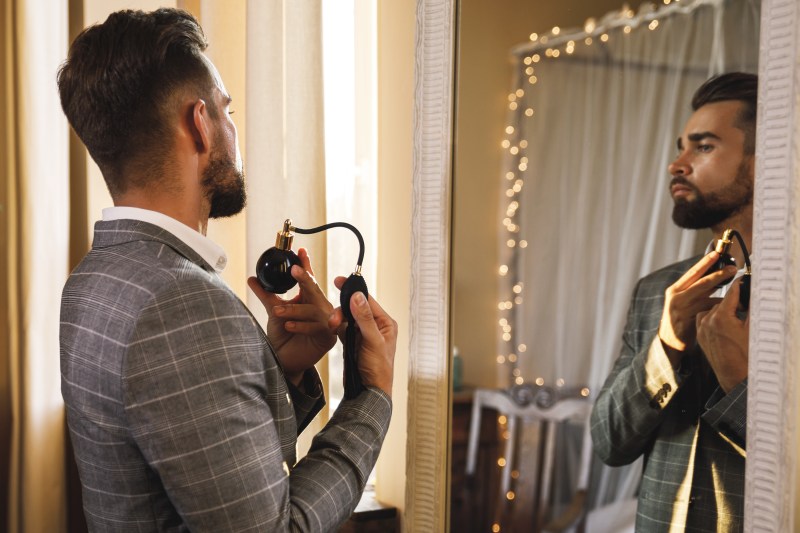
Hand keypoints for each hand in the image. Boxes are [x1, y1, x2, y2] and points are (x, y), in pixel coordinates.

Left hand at [248, 248, 341, 385]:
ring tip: (277, 311)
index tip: (300, 250)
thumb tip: (252, 278)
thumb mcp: (274, 312)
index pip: (308, 279)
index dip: (305, 264)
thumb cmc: (283, 337)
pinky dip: (301, 325)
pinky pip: (317, 327)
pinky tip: (288, 325)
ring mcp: (326, 322)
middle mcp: (320, 308)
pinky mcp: (327, 337)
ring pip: (314, 309)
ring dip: (295, 309)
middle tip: (294, 269)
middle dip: (305, 279)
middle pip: (315, 289)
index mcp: (309, 299)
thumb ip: (266, 295)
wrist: (284, 362)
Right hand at [333, 276, 396, 396]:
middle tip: (333, 319)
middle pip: (354, 308)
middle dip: (342, 310)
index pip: (368, 300)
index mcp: (385, 323)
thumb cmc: (378, 370)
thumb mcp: (373, 342)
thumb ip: (364, 319)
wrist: (369, 392)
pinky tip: (332, 330)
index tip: (339, 281)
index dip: (353, 290)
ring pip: (346, 318)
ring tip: (332, 326)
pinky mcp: (353, 342)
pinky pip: (342, 328)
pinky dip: (336, 328)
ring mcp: (363, 334)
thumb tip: (358, 296)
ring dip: (338, 319)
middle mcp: (375, 326)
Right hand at [658, 252, 735, 364]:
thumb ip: (696, 290)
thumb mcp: (684, 301)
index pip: (692, 272)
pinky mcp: (688, 319)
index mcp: (675, 289)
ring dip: (725, 295)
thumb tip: (717, 277)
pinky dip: (720, 309)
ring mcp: (681, 308)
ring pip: (707, 297)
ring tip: (738, 293)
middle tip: (733, 269)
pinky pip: (709, 311)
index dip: (705, 262)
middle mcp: (676, 296)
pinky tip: (729, 310)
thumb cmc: (682, 318)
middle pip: (701, 282)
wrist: (670, 340)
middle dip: (718, 275)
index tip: (717, 253)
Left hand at [696, 278, 748, 392]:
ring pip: (712, 310)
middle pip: (721, 302)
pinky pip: (705, 320)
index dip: (739, 285)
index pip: (731, 294)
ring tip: (735, 317)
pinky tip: (725, 323)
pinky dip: (714, 318)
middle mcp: (707, 321)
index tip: (744, 277)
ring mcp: (702, 329)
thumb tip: (754, 293)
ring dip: (722, 310)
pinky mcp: (700, 336)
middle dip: (733, 301)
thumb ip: (751, 308)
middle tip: (744, 301)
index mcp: (721, 317)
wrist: (734, 377)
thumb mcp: (752, 328)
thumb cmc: (747, 354)